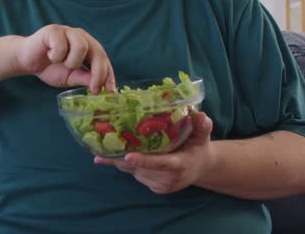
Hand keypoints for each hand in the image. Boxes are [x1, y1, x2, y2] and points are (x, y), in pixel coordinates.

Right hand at [16, 24, 115, 92]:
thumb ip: (84, 78)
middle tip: (93, 88)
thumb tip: (100, 84)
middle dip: (98, 72)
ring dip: (71, 62)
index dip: (108, 74)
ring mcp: (68, 31)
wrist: (26, 61)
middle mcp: (80, 36)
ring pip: (82, 47)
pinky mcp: (54, 30)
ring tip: (60, 63)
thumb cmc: (49, 68)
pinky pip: (62, 46)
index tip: (111, 90)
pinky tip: (49, 55)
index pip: (103, 58)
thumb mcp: (69, 77)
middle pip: (98, 51)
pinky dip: (56, 56)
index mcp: (87, 45)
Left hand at [94, 111, 214, 193]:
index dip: (144, 160)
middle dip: (121, 157)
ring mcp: (161, 186)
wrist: (201, 169)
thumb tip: (202, 116)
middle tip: (101, 146)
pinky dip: (127, 165)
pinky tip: (117, 154)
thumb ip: (203, 127)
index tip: (128, 156)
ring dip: (121, 161)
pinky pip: (137, 176)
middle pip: (141, 168)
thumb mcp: (203, 136)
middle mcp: (170, 179)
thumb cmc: (199, 148)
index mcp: (180, 164)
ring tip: (103, 148)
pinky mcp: (155, 189)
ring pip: (135, 172)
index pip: (161, 163)